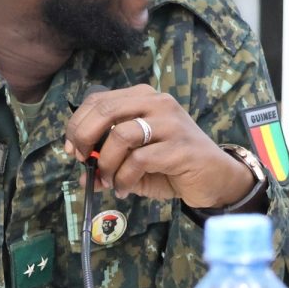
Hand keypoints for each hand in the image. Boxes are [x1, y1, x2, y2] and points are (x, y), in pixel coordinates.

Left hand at [63, 84, 253, 209]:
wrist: (216, 177)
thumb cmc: (173, 165)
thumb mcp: (135, 162)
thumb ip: (109, 163)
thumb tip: (82, 175)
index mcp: (144, 98)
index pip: (99, 100)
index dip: (78, 123)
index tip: (72, 149)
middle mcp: (158, 103)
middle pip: (106, 110)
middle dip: (85, 137)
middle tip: (83, 161)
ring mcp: (171, 123)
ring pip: (121, 135)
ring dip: (107, 163)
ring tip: (108, 181)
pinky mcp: (179, 147)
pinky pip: (139, 160)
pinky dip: (124, 178)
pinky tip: (124, 189)